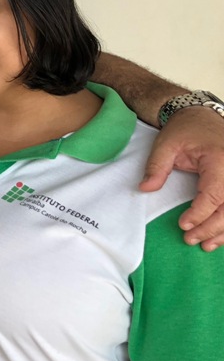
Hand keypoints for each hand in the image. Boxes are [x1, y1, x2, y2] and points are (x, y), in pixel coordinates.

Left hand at [140, 107, 223, 250]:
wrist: (199, 116)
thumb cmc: (185, 129)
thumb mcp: (166, 144)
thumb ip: (156, 167)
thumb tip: (145, 189)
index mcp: (220, 161)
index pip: (214, 195)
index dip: (200, 213)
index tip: (183, 225)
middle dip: (211, 227)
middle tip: (191, 239)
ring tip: (205, 244)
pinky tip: (219, 235)